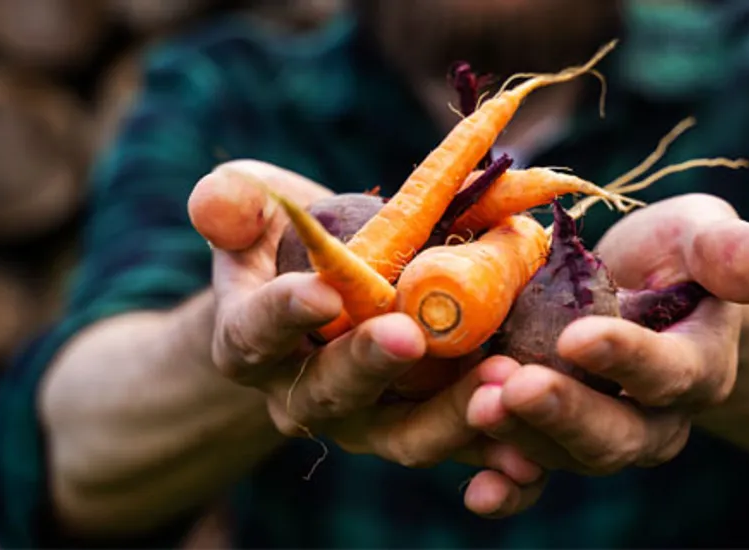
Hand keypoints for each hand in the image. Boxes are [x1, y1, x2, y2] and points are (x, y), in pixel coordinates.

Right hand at [189, 160, 546, 514]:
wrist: (329, 303)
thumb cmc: (287, 247)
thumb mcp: (252, 211)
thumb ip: (231, 205)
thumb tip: (217, 208)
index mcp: (252, 342)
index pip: (255, 333)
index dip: (282, 315)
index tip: (319, 293)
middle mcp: (305, 395)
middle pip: (334, 391)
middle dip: (372, 364)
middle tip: (410, 335)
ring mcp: (369, 422)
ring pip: (404, 435)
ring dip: (451, 416)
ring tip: (500, 381)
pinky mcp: (426, 430)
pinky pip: (460, 453)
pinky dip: (494, 456)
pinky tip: (531, 452)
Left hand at [464, 194, 748, 474]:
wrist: (641, 293)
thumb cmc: (674, 257)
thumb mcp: (702, 236)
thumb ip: (731, 251)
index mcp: (698, 366)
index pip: (668, 372)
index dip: (626, 359)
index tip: (578, 336)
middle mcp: (657, 417)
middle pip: (618, 436)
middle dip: (565, 415)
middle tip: (513, 387)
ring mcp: (605, 436)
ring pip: (569, 455)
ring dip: (522, 437)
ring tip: (479, 402)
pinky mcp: (558, 442)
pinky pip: (537, 478)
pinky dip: (509, 488)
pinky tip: (476, 491)